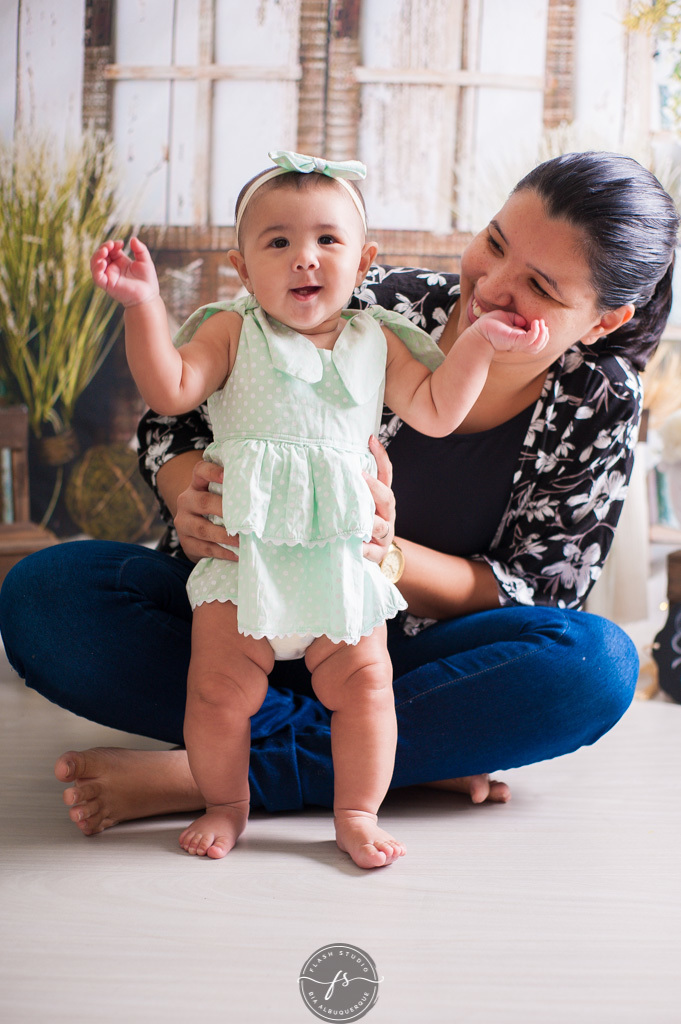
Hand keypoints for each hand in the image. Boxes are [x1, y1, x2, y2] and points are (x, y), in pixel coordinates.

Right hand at [90, 236, 159, 308]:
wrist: (148, 296)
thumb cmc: (147, 280)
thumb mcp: (145, 260)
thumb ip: (140, 249)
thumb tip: (133, 239)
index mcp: (119, 262)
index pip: (110, 249)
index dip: (112, 244)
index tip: (121, 243)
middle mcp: (112, 268)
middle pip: (100, 255)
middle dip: (103, 247)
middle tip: (111, 245)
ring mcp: (108, 277)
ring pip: (95, 264)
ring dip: (97, 256)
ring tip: (105, 251)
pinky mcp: (107, 285)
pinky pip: (97, 277)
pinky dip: (97, 269)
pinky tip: (103, 263)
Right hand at [174, 459, 238, 563]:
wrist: (197, 536)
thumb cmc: (217, 512)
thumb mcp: (220, 498)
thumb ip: (234, 492)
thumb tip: (267, 490)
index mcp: (197, 485)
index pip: (200, 471)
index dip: (212, 471)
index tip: (226, 475)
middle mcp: (186, 501)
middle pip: (203, 501)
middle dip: (225, 509)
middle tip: (245, 517)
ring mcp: (183, 523)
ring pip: (203, 529)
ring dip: (225, 535)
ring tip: (243, 540)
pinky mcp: (186, 543)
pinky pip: (205, 548)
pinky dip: (223, 552)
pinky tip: (237, 554)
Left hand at [362, 435, 395, 563]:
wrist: (371, 554)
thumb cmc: (360, 523)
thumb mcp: (358, 502)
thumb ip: (350, 486)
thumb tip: (333, 459)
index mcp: (383, 499)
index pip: (386, 474)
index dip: (381, 457)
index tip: (371, 440)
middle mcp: (386, 514)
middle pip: (387, 498)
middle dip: (374, 487)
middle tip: (360, 476)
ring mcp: (384, 535)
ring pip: (380, 526)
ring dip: (368, 521)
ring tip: (354, 517)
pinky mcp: (378, 553)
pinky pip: (372, 551)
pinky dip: (362, 549)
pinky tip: (353, 546)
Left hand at [475, 310, 548, 353]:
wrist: (479, 329)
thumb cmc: (491, 323)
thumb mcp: (507, 317)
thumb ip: (517, 318)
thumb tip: (525, 321)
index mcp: (520, 338)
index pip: (537, 341)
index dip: (543, 333)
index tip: (540, 321)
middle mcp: (520, 343)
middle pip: (540, 346)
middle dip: (545, 334)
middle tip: (541, 322)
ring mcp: (518, 343)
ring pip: (537, 346)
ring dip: (543, 335)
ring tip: (539, 323)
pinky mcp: (514, 341)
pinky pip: (530, 340)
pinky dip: (536, 332)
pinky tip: (535, 323)